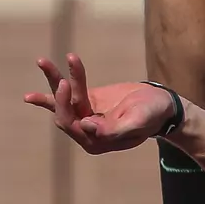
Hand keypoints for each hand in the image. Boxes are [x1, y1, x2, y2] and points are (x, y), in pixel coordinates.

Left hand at [23, 53, 176, 154]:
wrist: (162, 104)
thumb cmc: (153, 115)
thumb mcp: (137, 122)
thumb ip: (113, 129)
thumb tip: (85, 126)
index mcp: (97, 142)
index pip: (72, 126)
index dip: (66, 108)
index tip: (68, 87)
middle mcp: (86, 132)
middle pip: (63, 113)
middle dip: (59, 95)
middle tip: (62, 79)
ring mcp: (86, 115)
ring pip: (63, 99)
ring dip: (54, 79)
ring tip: (42, 61)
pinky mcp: (88, 100)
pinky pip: (71, 89)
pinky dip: (58, 78)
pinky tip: (44, 65)